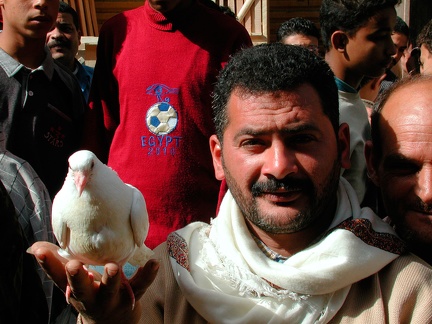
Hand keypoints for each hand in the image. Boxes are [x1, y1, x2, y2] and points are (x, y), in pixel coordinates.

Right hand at [29, 242, 158, 323]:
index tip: (41, 252)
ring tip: (113, 267)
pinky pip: (141, 286)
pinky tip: (153, 262)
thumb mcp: (72, 284)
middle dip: (78, 278)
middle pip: (82, 289)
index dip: (50, 265)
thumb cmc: (90, 294)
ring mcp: (112, 299)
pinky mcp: (133, 297)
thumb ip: (57, 264)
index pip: (58, 278)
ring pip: (111, 290)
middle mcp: (91, 297)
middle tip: (75, 266)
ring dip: (111, 280)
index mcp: (75, 291)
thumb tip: (34, 247)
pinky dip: (147, 275)